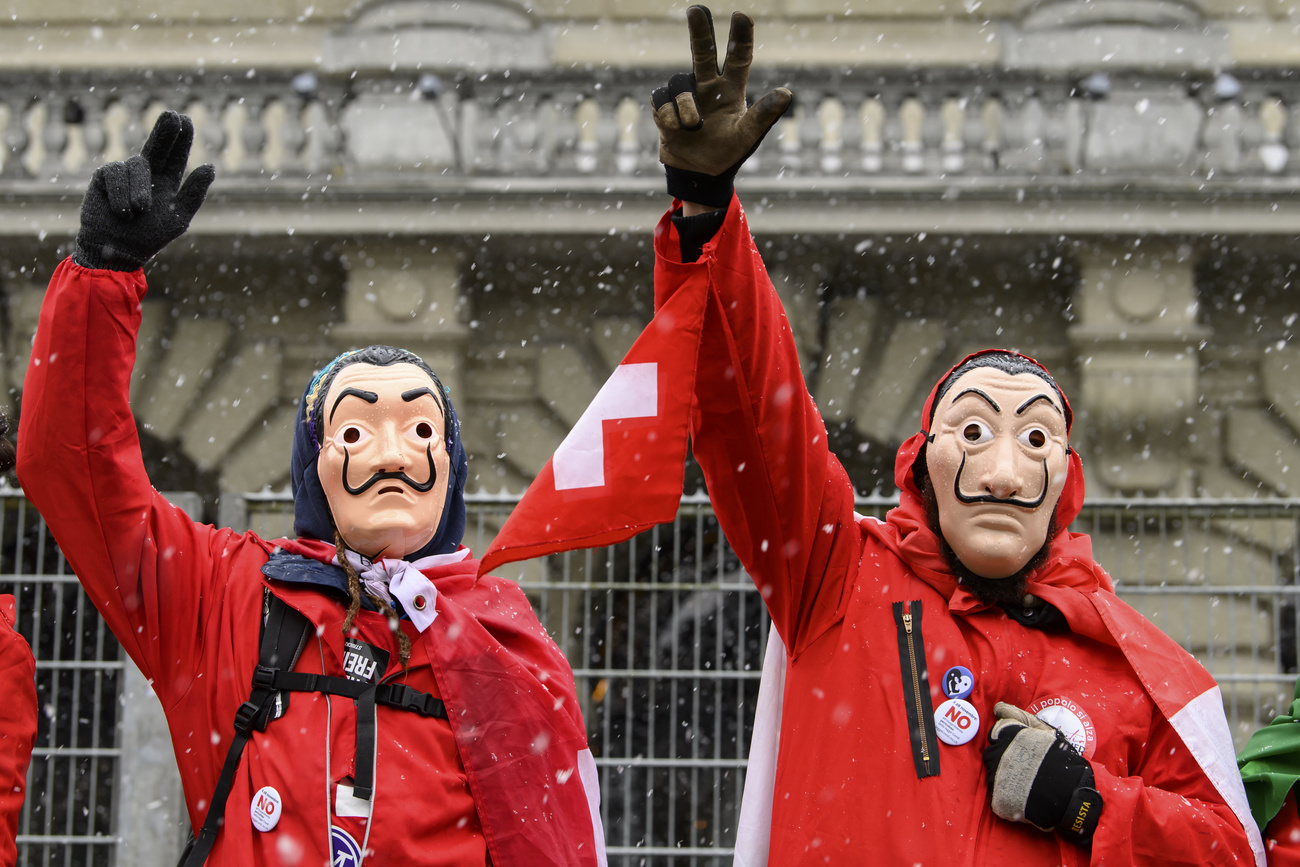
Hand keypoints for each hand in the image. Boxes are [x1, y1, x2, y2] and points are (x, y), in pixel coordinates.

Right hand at [74, 111, 215, 271]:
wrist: (116, 251)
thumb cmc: (149, 236)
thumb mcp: (178, 217)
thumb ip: (194, 192)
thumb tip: (211, 166)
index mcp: (167, 181)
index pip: (176, 155)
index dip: (182, 137)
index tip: (186, 119)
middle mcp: (147, 173)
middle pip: (157, 145)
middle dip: (165, 130)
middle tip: (172, 116)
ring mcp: (125, 173)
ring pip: (137, 165)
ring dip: (139, 190)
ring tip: (139, 211)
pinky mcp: (104, 177)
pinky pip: (114, 174)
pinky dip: (120, 194)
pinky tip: (122, 212)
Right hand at [651, 5, 790, 207]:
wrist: (699, 176)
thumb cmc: (728, 154)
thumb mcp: (748, 136)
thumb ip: (764, 114)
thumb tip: (787, 93)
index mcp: (731, 89)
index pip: (738, 57)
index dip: (740, 36)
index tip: (741, 16)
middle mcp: (707, 86)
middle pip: (702, 51)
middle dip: (699, 30)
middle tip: (696, 10)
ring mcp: (685, 95)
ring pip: (679, 83)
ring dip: (686, 108)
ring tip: (693, 127)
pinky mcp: (665, 106)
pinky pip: (662, 100)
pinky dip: (670, 117)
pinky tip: (675, 130)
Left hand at [983, 702, 1102, 843]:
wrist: (1072, 794)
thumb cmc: (1061, 758)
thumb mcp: (1044, 730)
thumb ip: (1019, 716)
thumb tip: (998, 708)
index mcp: (1008, 735)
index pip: (995, 732)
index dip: (1008, 740)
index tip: (1021, 748)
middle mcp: (999, 753)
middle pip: (992, 752)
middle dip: (1004, 757)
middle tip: (1025, 766)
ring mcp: (997, 776)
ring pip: (993, 773)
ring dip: (1004, 775)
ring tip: (1026, 781)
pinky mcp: (999, 797)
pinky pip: (997, 793)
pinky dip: (1007, 794)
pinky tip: (1023, 794)